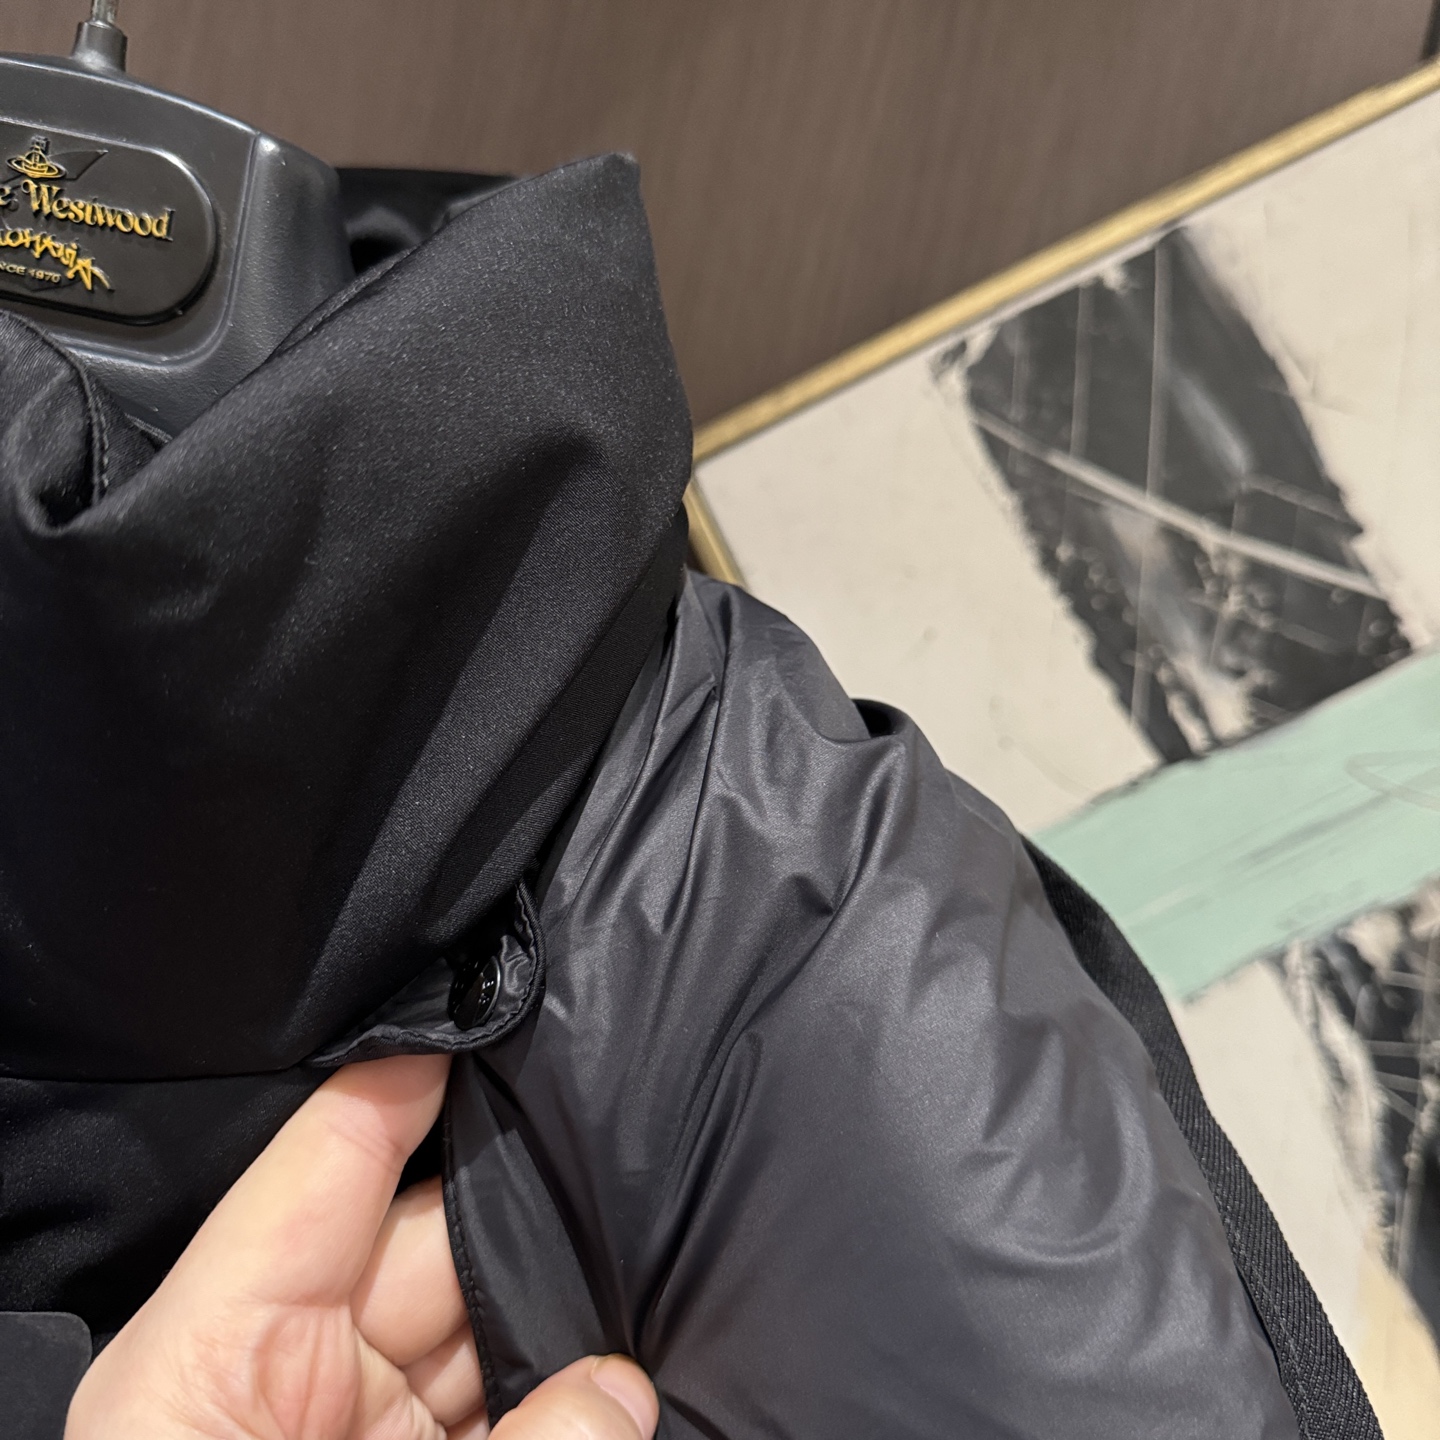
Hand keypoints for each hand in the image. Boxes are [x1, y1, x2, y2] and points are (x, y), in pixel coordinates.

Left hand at [66, 1054, 657, 1439]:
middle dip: (536, 1205)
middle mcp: (296, 1378)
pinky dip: (573, 1396)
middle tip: (640, 1146)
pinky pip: (511, 1412)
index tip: (504, 1010)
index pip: (333, 1161)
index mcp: (224, 1347)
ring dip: (576, 1309)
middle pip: (437, 1243)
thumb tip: (625, 1386)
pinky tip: (643, 1369)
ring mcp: (365, 1434)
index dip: (417, 1078)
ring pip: (490, 1334)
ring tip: (670, 1248)